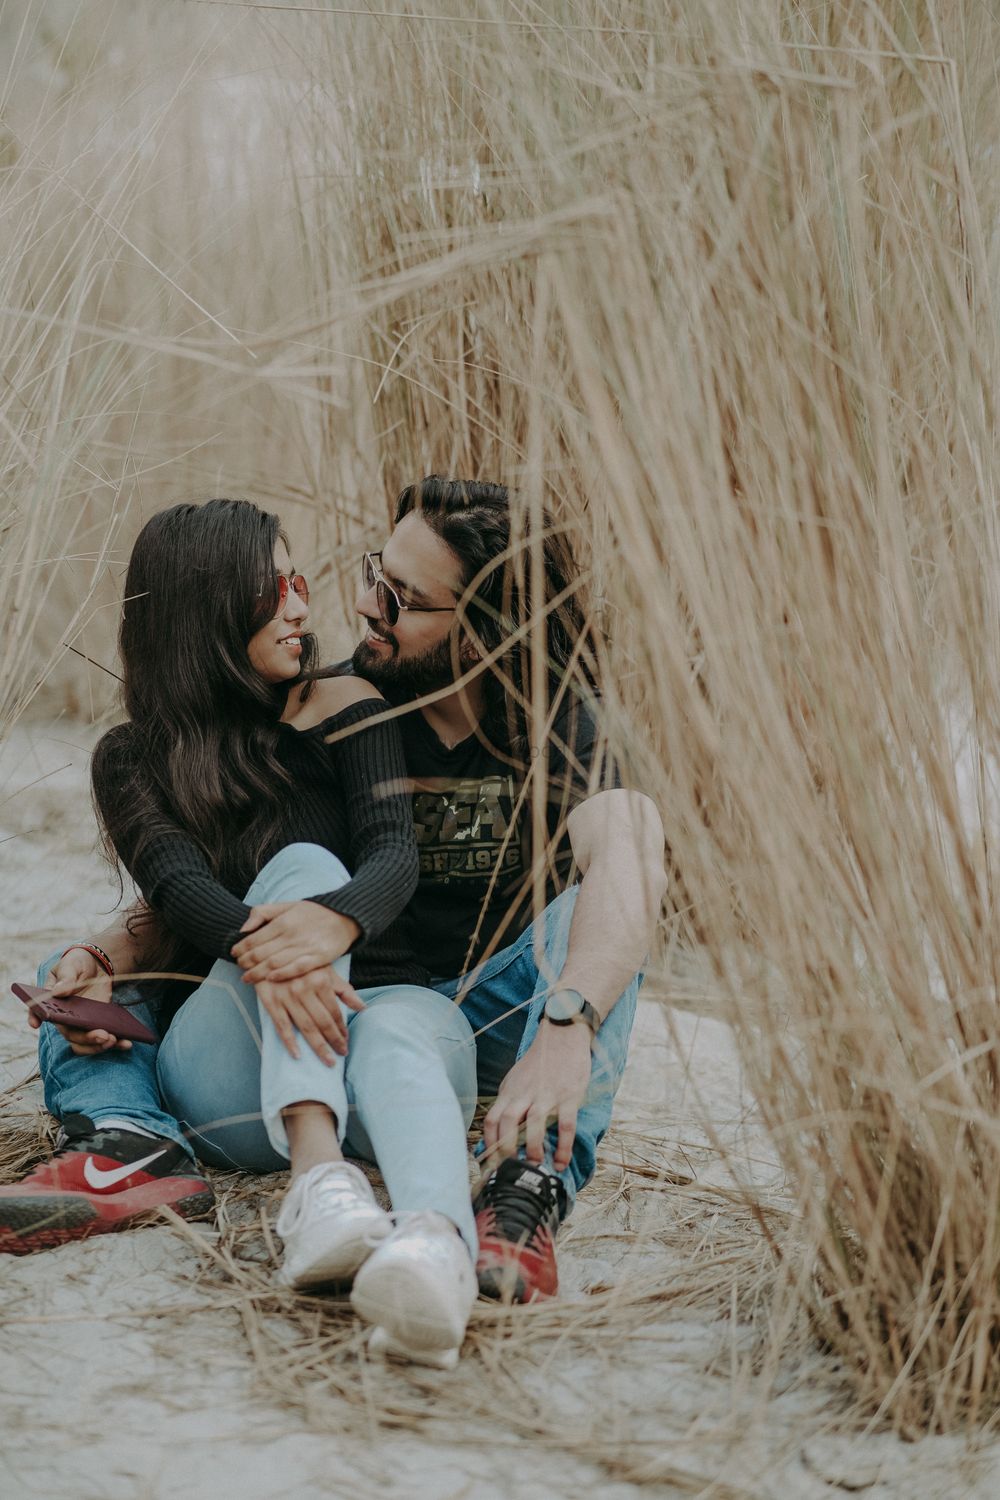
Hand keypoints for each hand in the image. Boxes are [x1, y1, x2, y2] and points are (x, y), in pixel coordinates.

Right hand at [30, 948, 127, 1056]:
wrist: (95, 965)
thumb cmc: (76, 964)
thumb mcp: (71, 965)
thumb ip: (66, 977)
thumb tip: (59, 991)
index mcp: (51, 1002)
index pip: (39, 1012)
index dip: (35, 1017)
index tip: (35, 1024)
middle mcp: (64, 1018)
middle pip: (70, 1035)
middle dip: (86, 1039)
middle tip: (104, 1036)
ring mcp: (80, 1024)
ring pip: (85, 1043)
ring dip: (99, 1046)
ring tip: (114, 1039)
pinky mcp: (97, 1024)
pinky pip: (103, 1039)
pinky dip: (116, 1043)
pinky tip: (126, 1043)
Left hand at [232, 901, 361, 982]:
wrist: (344, 917)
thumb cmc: (312, 913)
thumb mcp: (286, 905)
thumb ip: (263, 913)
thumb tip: (243, 929)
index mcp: (283, 921)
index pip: (255, 937)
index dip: (241, 948)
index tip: (234, 953)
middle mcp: (292, 934)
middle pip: (262, 953)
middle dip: (246, 962)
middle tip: (239, 967)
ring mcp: (306, 947)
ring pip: (275, 963)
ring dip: (258, 972)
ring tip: (247, 978)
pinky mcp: (318, 958)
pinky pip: (297, 968)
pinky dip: (282, 974)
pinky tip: (270, 979)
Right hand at [255, 964, 364, 1065]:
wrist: (269, 951)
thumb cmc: (301, 962)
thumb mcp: (325, 969)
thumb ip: (344, 989)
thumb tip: (362, 1007)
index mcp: (320, 981)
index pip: (335, 1011)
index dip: (342, 1027)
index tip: (346, 1039)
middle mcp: (305, 989)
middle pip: (323, 1022)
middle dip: (334, 1040)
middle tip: (342, 1054)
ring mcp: (287, 997)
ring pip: (306, 1027)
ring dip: (318, 1046)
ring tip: (328, 1061)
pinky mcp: (271, 1001)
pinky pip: (281, 1026)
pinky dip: (289, 1042)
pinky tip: (297, 1055)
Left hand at [482, 1021, 591, 1171]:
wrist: (563, 1036)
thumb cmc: (538, 1063)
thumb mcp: (515, 1080)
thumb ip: (508, 1102)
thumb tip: (498, 1131)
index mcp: (510, 1091)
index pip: (492, 1120)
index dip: (489, 1144)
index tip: (492, 1165)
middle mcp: (525, 1093)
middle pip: (508, 1122)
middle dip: (507, 1149)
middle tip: (512, 1169)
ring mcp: (547, 1094)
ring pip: (534, 1123)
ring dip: (533, 1148)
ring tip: (536, 1165)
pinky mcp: (569, 1095)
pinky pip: (565, 1124)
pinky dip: (563, 1146)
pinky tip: (562, 1162)